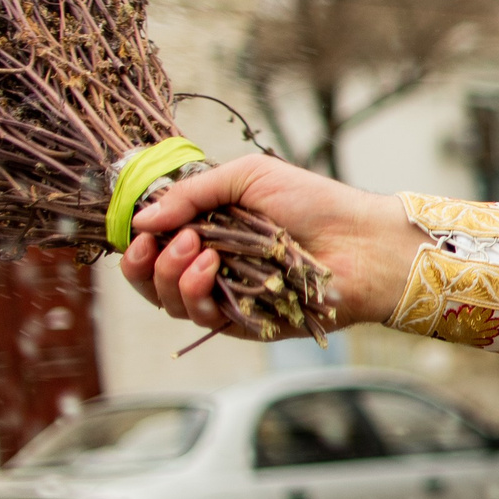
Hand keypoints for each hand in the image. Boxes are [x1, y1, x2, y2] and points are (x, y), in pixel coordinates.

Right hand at [120, 156, 423, 335]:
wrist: (362, 241)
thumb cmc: (314, 203)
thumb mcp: (248, 177)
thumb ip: (192, 195)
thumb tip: (138, 220)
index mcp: (210, 230)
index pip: (153, 243)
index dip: (136, 240)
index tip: (139, 228)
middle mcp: (212, 264)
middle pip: (150, 277)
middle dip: (144, 261)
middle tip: (170, 240)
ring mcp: (227, 295)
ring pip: (169, 300)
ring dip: (170, 274)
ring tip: (198, 249)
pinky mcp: (243, 322)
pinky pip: (199, 318)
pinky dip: (195, 292)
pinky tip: (212, 268)